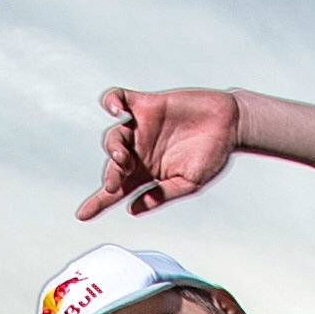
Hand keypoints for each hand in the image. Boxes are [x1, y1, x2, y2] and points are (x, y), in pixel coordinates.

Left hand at [76, 88, 241, 221]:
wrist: (231, 124)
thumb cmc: (212, 155)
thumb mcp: (189, 183)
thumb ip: (162, 195)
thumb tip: (134, 209)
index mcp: (147, 174)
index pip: (117, 191)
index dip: (99, 203)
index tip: (83, 215)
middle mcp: (139, 151)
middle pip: (113, 166)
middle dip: (111, 176)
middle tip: (114, 183)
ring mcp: (141, 127)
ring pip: (114, 136)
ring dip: (113, 147)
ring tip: (122, 155)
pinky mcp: (147, 104)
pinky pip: (119, 98)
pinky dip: (112, 101)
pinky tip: (115, 109)